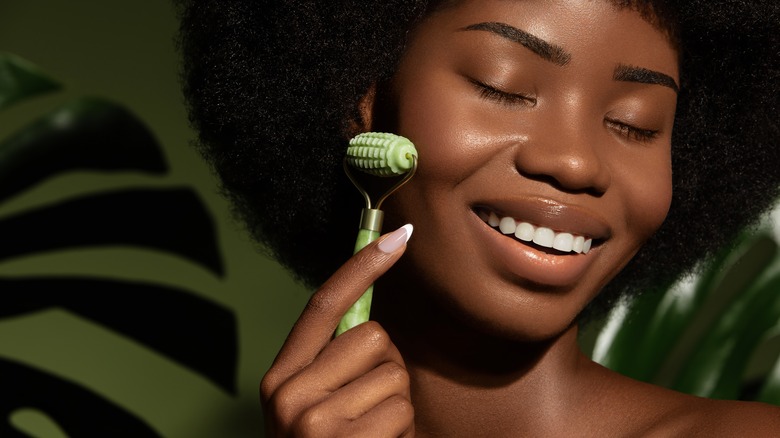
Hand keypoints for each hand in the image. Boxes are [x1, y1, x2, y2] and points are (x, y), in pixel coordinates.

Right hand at [261, 225, 414, 436]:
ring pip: (393, 372)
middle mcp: (287, 391)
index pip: (324, 304)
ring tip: (371, 434)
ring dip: (396, 405)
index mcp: (281, 376)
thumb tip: (371, 318)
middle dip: (387, 368)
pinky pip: (400, 409)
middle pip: (372, 337)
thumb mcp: (317, 406)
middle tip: (369, 408)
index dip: (362, 266)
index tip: (398, 238)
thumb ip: (334, 364)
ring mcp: (310, 418)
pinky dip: (401, 431)